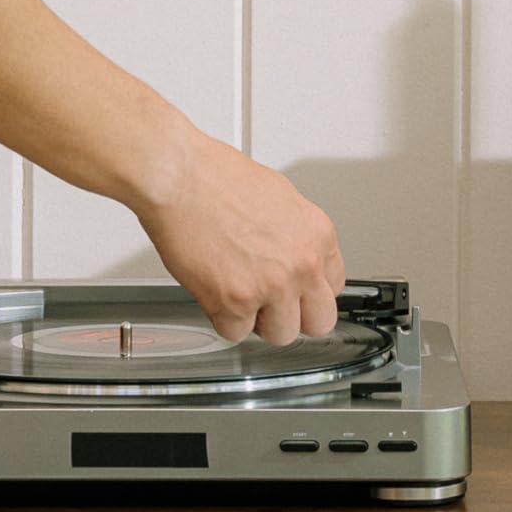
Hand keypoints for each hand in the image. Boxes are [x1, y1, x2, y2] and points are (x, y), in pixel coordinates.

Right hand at [134, 129, 345, 344]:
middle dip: (293, 317)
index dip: (309, 293)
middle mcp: (301, 264)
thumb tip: (291, 256)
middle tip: (271, 307)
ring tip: (237, 295)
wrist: (178, 177)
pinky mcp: (235, 302)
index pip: (333, 287)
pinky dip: (221, 318)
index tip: (295, 293)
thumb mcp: (279, 197)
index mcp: (317, 235)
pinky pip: (236, 333)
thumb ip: (294, 236)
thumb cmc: (215, 177)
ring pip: (280, 334)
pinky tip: (214, 290)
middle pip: (319, 322)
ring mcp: (271, 286)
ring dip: (257, 321)